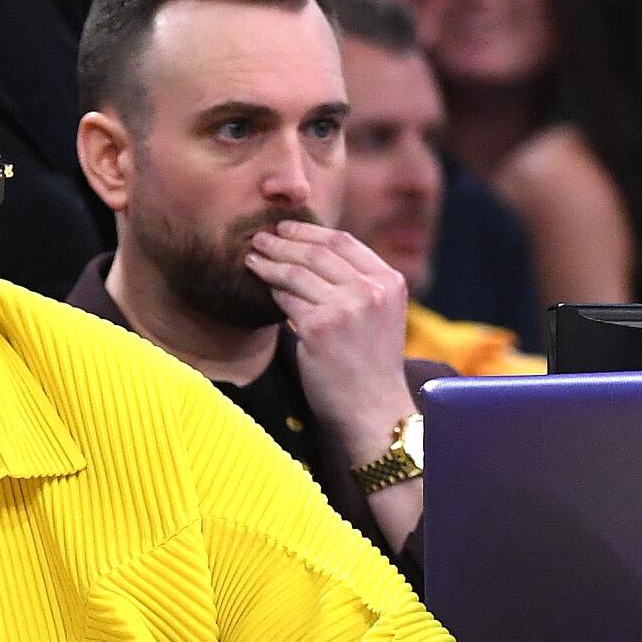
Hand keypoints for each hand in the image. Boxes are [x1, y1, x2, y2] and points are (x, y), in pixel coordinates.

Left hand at [243, 220, 412, 462]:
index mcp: (389, 282)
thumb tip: (313, 257)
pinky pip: (287, 299)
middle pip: (318, 251)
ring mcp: (347, 308)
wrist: (372, 412)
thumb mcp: (378, 317)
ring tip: (252, 257)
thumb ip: (357, 285)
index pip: (344, 242)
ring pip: (298, 272)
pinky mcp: (321, 328)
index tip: (286, 229)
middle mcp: (371, 290)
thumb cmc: (368, 369)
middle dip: (284, 241)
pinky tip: (260, 285)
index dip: (309, 231)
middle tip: (259, 237)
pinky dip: (272, 290)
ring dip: (270, 261)